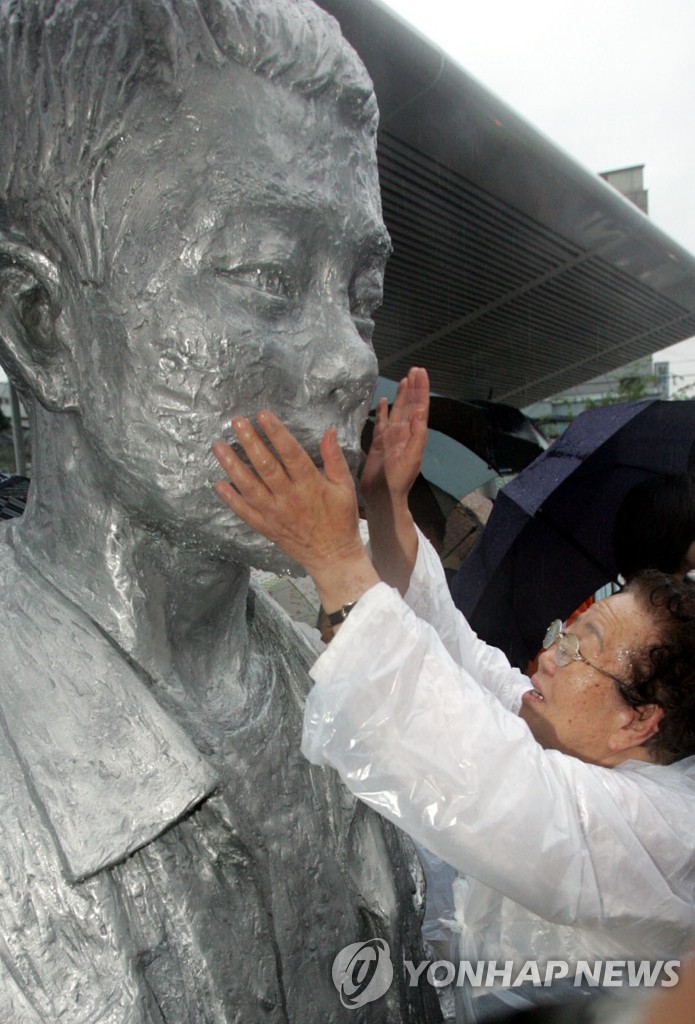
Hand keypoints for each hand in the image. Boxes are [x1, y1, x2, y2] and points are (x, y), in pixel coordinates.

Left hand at [212, 411, 369, 585]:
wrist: (332, 557)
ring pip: (249, 487)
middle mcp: (289, 498)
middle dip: (250, 442)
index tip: (263, 415)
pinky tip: (218, 484)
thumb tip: (328, 431)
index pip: (290, 453)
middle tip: (236, 422)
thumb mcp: (345, 486)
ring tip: (219, 446)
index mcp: (310, 485)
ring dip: (233, 466)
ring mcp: (274, 514)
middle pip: (266, 467)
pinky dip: (230, 499)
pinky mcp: (266, 527)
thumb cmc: (341, 519)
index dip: (276, 433)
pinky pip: (244, 512)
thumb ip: (334, 458)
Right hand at [360, 366, 428, 509]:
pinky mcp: (379, 442)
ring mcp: (391, 437)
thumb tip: (421, 409)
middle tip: (414, 370)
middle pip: (410, 405)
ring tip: (404, 380)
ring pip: (397, 411)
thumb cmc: (398, 479)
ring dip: (401, 396)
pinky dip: (383, 411)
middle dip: (413, 388)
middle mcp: (404, 432)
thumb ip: (418, 433)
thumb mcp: (411, 456)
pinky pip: (381, 422)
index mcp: (414, 434)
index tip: (420, 372)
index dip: (421, 389)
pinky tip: (383, 402)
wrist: (383, 496)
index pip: (420, 407)